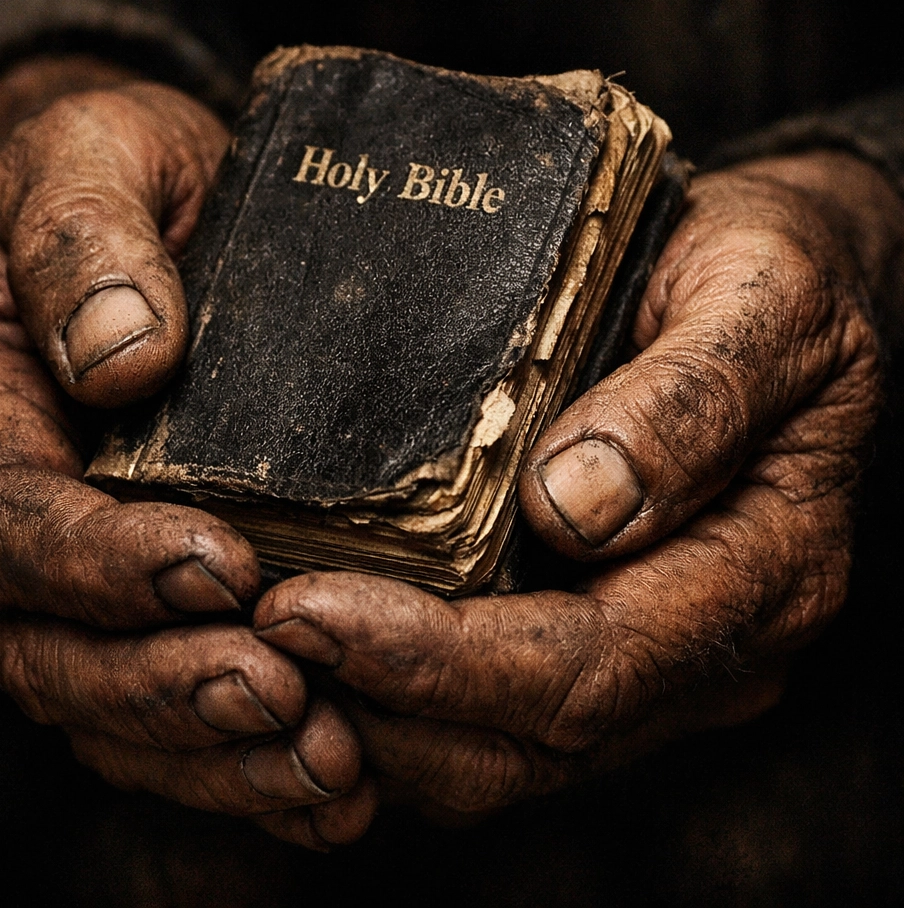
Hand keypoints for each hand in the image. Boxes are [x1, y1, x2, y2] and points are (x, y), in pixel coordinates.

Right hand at [0, 58, 374, 848]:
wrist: (150, 198)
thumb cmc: (111, 172)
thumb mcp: (89, 160)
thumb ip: (88, 246)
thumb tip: (126, 358)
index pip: (10, 520)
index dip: (100, 563)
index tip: (217, 567)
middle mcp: (9, 510)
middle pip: (49, 646)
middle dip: (162, 685)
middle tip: (278, 695)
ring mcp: (71, 568)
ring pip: (107, 702)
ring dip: (211, 751)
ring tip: (322, 763)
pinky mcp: (141, 597)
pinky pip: (166, 704)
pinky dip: (240, 759)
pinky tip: (330, 783)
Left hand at [254, 151, 898, 820]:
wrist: (784, 294)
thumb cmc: (775, 281)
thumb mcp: (762, 299)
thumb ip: (691, 402)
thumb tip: (575, 507)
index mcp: (767, 570)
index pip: (592, 664)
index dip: (444, 659)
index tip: (308, 612)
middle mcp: (712, 643)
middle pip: (535, 738)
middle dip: (384, 703)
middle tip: (253, 640)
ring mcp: (659, 657)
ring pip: (505, 755)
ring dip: (377, 725)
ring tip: (261, 658)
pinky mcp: (606, 638)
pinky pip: (497, 720)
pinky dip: (401, 707)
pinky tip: (323, 655)